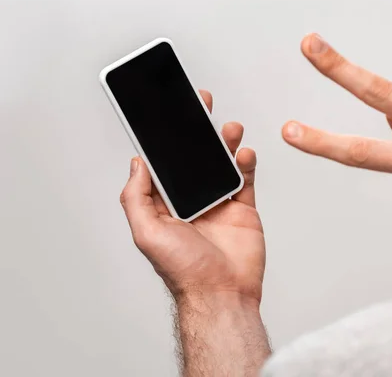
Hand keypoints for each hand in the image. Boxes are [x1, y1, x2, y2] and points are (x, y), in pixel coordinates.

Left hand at [120, 90, 264, 303]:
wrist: (223, 294)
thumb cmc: (185, 271)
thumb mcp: (147, 233)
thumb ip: (137, 197)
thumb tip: (136, 163)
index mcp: (166, 204)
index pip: (164, 165)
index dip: (166, 140)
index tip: (169, 115)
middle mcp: (192, 201)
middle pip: (195, 158)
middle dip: (199, 131)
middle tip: (202, 105)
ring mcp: (218, 203)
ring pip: (222, 163)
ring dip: (225, 142)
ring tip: (228, 128)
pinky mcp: (242, 209)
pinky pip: (245, 179)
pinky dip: (246, 162)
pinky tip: (244, 153)